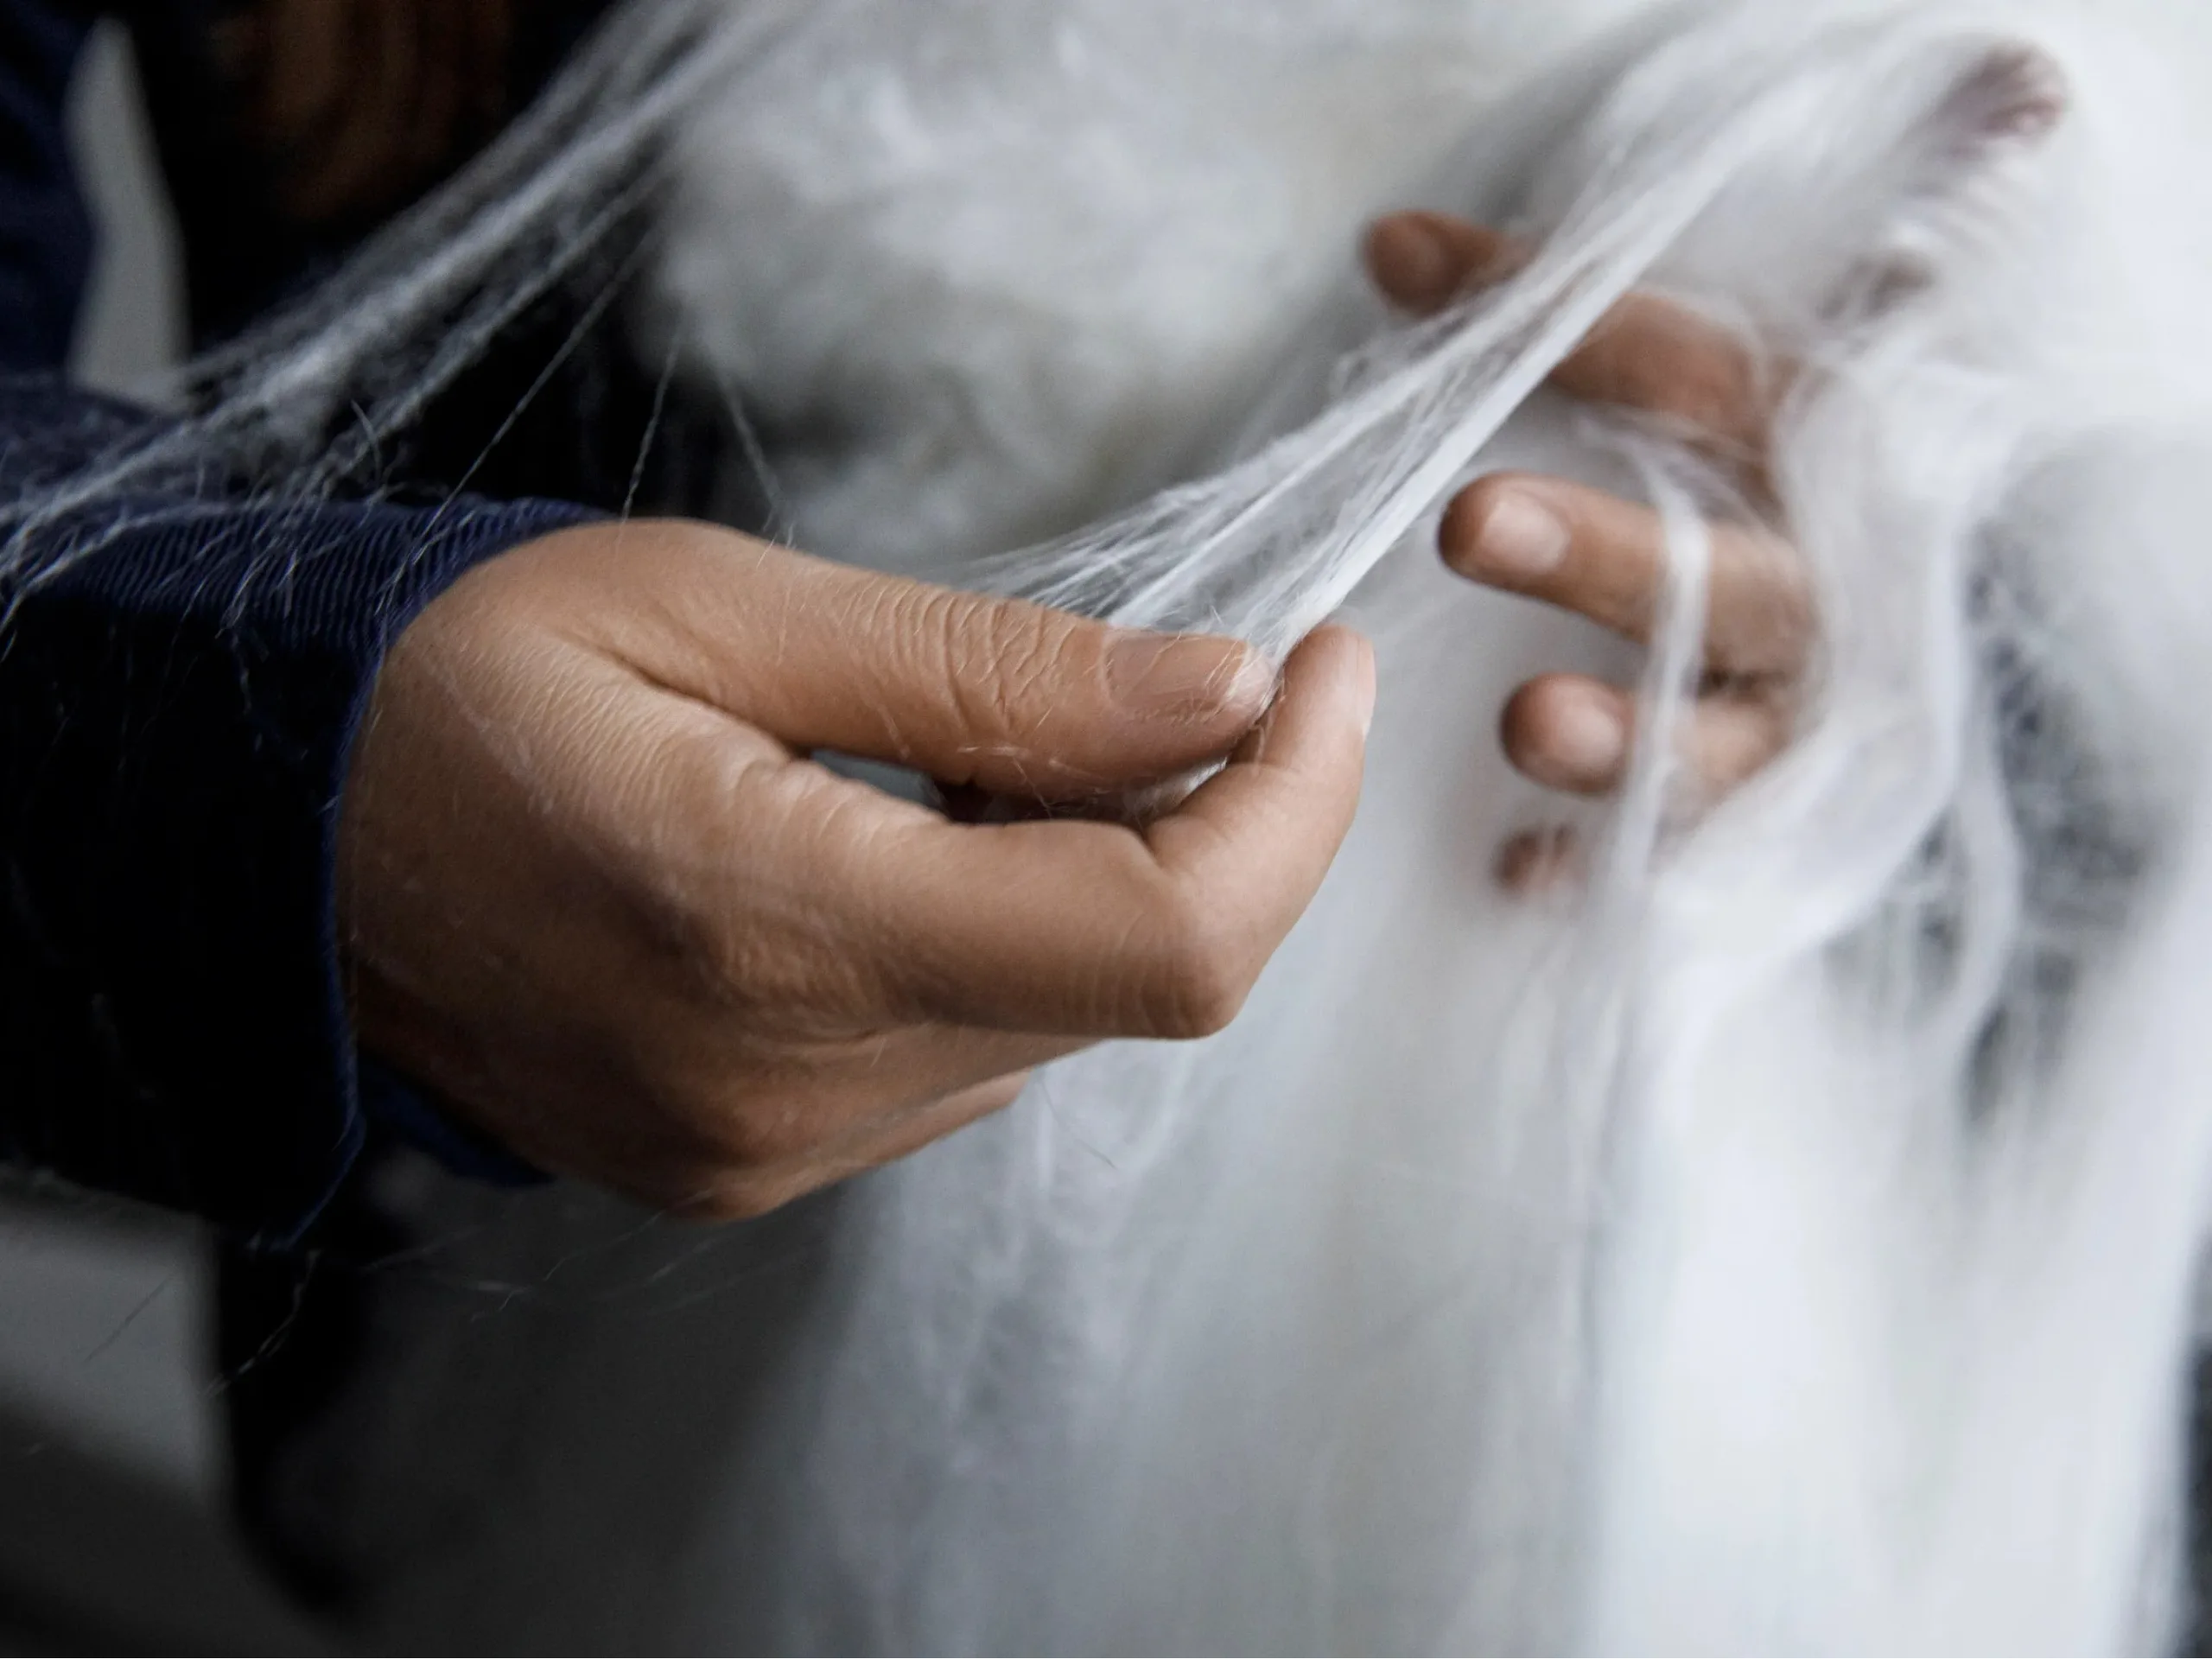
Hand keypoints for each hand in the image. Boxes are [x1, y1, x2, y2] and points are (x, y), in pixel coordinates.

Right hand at [339, 523, 1372, 1216]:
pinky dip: (1013, 939)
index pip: (1167, 939)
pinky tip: (929, 839)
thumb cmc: (462, 675)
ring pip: (1066, 1025)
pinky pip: (971, 1058)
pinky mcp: (751, 1165)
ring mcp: (766, 1154)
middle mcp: (786, 1090)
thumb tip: (1222, 695)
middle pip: (1141, 984)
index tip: (1324, 664)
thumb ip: (994, 673)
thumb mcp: (724, 606)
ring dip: (1107, 877)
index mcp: (774, 931)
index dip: (1299, 806)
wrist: (264, 829)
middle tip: (1176, 672)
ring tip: (989, 749)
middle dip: (1219, 820)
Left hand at [1364, 213, 1812, 885]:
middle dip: (1605, 555)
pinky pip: (1688, 865)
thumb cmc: (1724, 494)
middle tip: (1468, 523)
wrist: (1856, 644)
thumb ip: (1534, 323)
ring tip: (1525, 723)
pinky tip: (1516, 870)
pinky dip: (1602, 867)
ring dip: (1626, 737)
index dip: (1576, 331)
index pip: (1697, 375)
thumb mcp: (1661, 392)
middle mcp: (1809, 587)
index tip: (1416, 279)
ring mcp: (1789, 718)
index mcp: (1796, 453)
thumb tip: (1388, 243)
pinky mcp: (1762, 825)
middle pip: (1725, 574)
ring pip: (1726, 739)